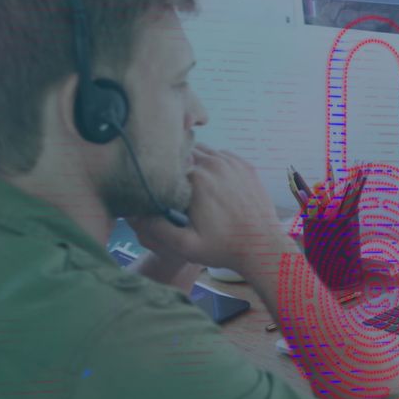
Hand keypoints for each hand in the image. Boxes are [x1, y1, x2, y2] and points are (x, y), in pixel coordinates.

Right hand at [128, 144, 285, 271]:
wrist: (262, 247)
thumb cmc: (224, 248)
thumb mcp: (186, 246)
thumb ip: (157, 228)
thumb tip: (135, 212)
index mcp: (197, 178)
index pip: (168, 161)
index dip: (161, 171)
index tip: (159, 185)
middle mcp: (215, 164)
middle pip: (185, 152)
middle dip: (177, 165)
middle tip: (175, 184)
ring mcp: (233, 163)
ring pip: (204, 151)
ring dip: (195, 162)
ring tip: (191, 183)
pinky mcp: (246, 166)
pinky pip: (222, 156)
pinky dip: (214, 164)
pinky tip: (211, 182)